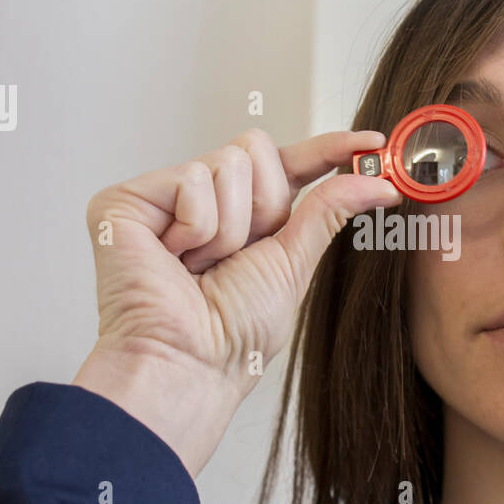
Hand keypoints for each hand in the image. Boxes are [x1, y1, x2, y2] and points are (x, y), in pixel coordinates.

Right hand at [73, 127, 400, 476]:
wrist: (192, 362)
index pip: (288, 164)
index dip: (327, 149)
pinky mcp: (126, 200)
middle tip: (236, 256)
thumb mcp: (294, 263)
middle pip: (255, 149)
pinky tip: (174, 259)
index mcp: (246, 217)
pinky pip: (190, 178)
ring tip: (199, 266)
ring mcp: (162, 198)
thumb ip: (330, 210)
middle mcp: (204, 201)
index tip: (371, 141)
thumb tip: (378, 182)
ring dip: (229, 228)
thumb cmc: (235, 336)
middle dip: (263, 206)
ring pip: (227, 162)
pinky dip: (196, 227)